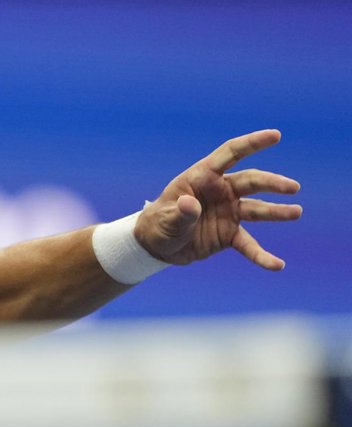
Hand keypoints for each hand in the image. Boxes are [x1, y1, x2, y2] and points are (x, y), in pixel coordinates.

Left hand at [134, 129, 301, 269]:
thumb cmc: (157, 224)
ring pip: (257, 210)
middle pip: (251, 181)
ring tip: (296, 213)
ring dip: (276, 212)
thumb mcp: (164, 219)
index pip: (231, 154)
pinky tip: (277, 265)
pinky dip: (261, 255)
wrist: (156, 246)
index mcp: (203, 177)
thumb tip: (189, 204)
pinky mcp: (229, 234)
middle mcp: (221, 191)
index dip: (252, 143)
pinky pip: (249, 244)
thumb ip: (180, 213)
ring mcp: (228, 212)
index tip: (275, 135)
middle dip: (272, 184)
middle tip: (292, 188)